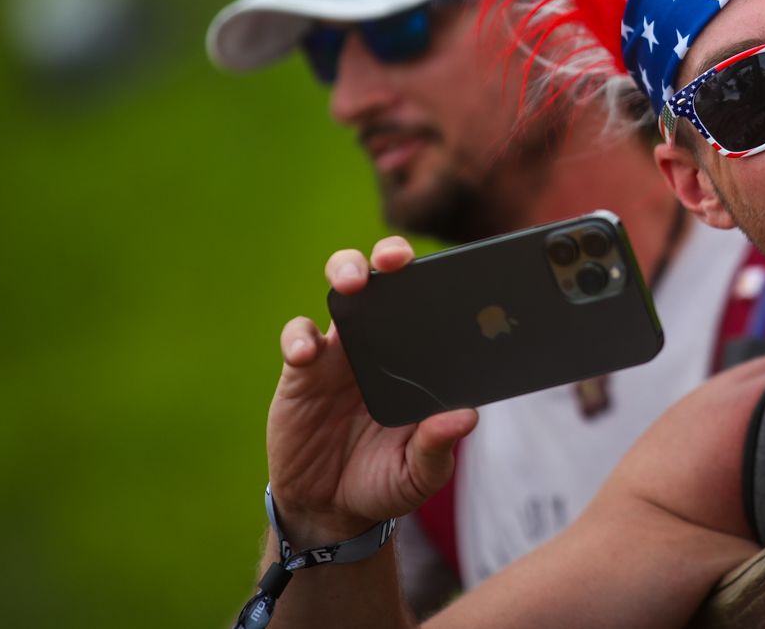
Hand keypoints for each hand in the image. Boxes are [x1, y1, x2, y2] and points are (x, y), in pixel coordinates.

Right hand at [266, 237, 476, 547]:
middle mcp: (381, 343)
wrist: (330, 508)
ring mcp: (340, 353)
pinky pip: (299, 337)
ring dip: (346, 273)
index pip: (430, 304)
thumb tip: (466, 417)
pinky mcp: (302, 372)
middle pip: (383, 279)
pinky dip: (300, 337)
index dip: (438, 279)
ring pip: (340, 290)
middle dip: (387, 255)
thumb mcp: (418, 473)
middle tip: (395, 259)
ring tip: (353, 284)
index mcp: (418, 358)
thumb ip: (438, 447)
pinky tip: (307, 354)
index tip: (453, 270)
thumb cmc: (385, 481)